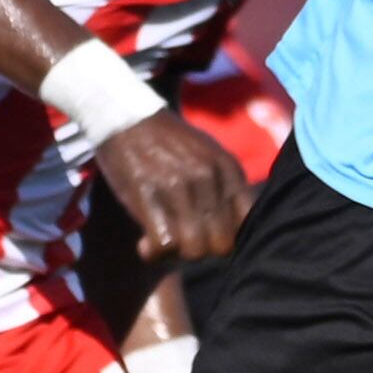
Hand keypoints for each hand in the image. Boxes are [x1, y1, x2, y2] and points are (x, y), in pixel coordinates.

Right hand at [94, 109, 252, 261]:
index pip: (245, 227)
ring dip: (176, 254)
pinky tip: (145, 243)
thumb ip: (225, 187)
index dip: (225, 238)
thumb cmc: (168, 143)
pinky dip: (155, 253)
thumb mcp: (209, 155)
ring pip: (194, 250)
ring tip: (162, 240)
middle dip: (201, 250)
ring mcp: (179, 187)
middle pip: (221, 246)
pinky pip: (165, 246)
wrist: (126, 118)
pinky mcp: (148, 195)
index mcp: (229, 169)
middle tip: (181, 238)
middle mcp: (209, 178)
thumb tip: (234, 230)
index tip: (205, 233)